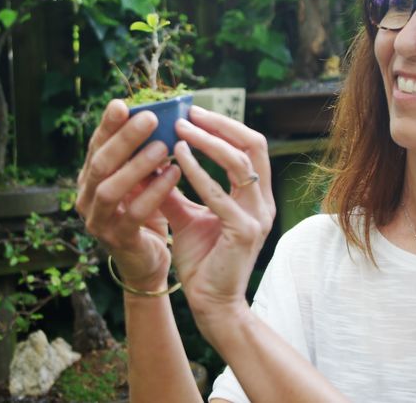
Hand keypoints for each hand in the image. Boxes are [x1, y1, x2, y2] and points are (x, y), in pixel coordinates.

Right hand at [76, 99, 183, 290]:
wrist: (146, 261)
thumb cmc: (144, 212)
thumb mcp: (140, 180)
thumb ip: (140, 154)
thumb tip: (156, 114)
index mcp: (90, 179)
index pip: (96, 146)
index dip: (108, 125)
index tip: (122, 104)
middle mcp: (87, 198)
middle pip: (100, 163)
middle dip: (124, 139)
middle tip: (150, 118)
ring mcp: (99, 222)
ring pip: (111, 189)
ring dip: (138, 165)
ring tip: (164, 147)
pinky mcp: (118, 241)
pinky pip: (135, 214)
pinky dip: (155, 193)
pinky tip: (175, 174)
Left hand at [163, 106, 275, 318]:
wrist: (211, 304)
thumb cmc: (202, 260)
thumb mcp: (188, 216)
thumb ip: (175, 188)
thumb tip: (151, 157)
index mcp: (256, 196)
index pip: (250, 147)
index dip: (225, 125)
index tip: (195, 111)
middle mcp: (263, 202)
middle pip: (254, 145)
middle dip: (221, 124)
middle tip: (189, 112)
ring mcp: (257, 216)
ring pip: (240, 164)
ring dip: (208, 142)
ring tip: (179, 130)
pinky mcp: (244, 232)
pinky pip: (220, 195)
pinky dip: (198, 172)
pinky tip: (177, 159)